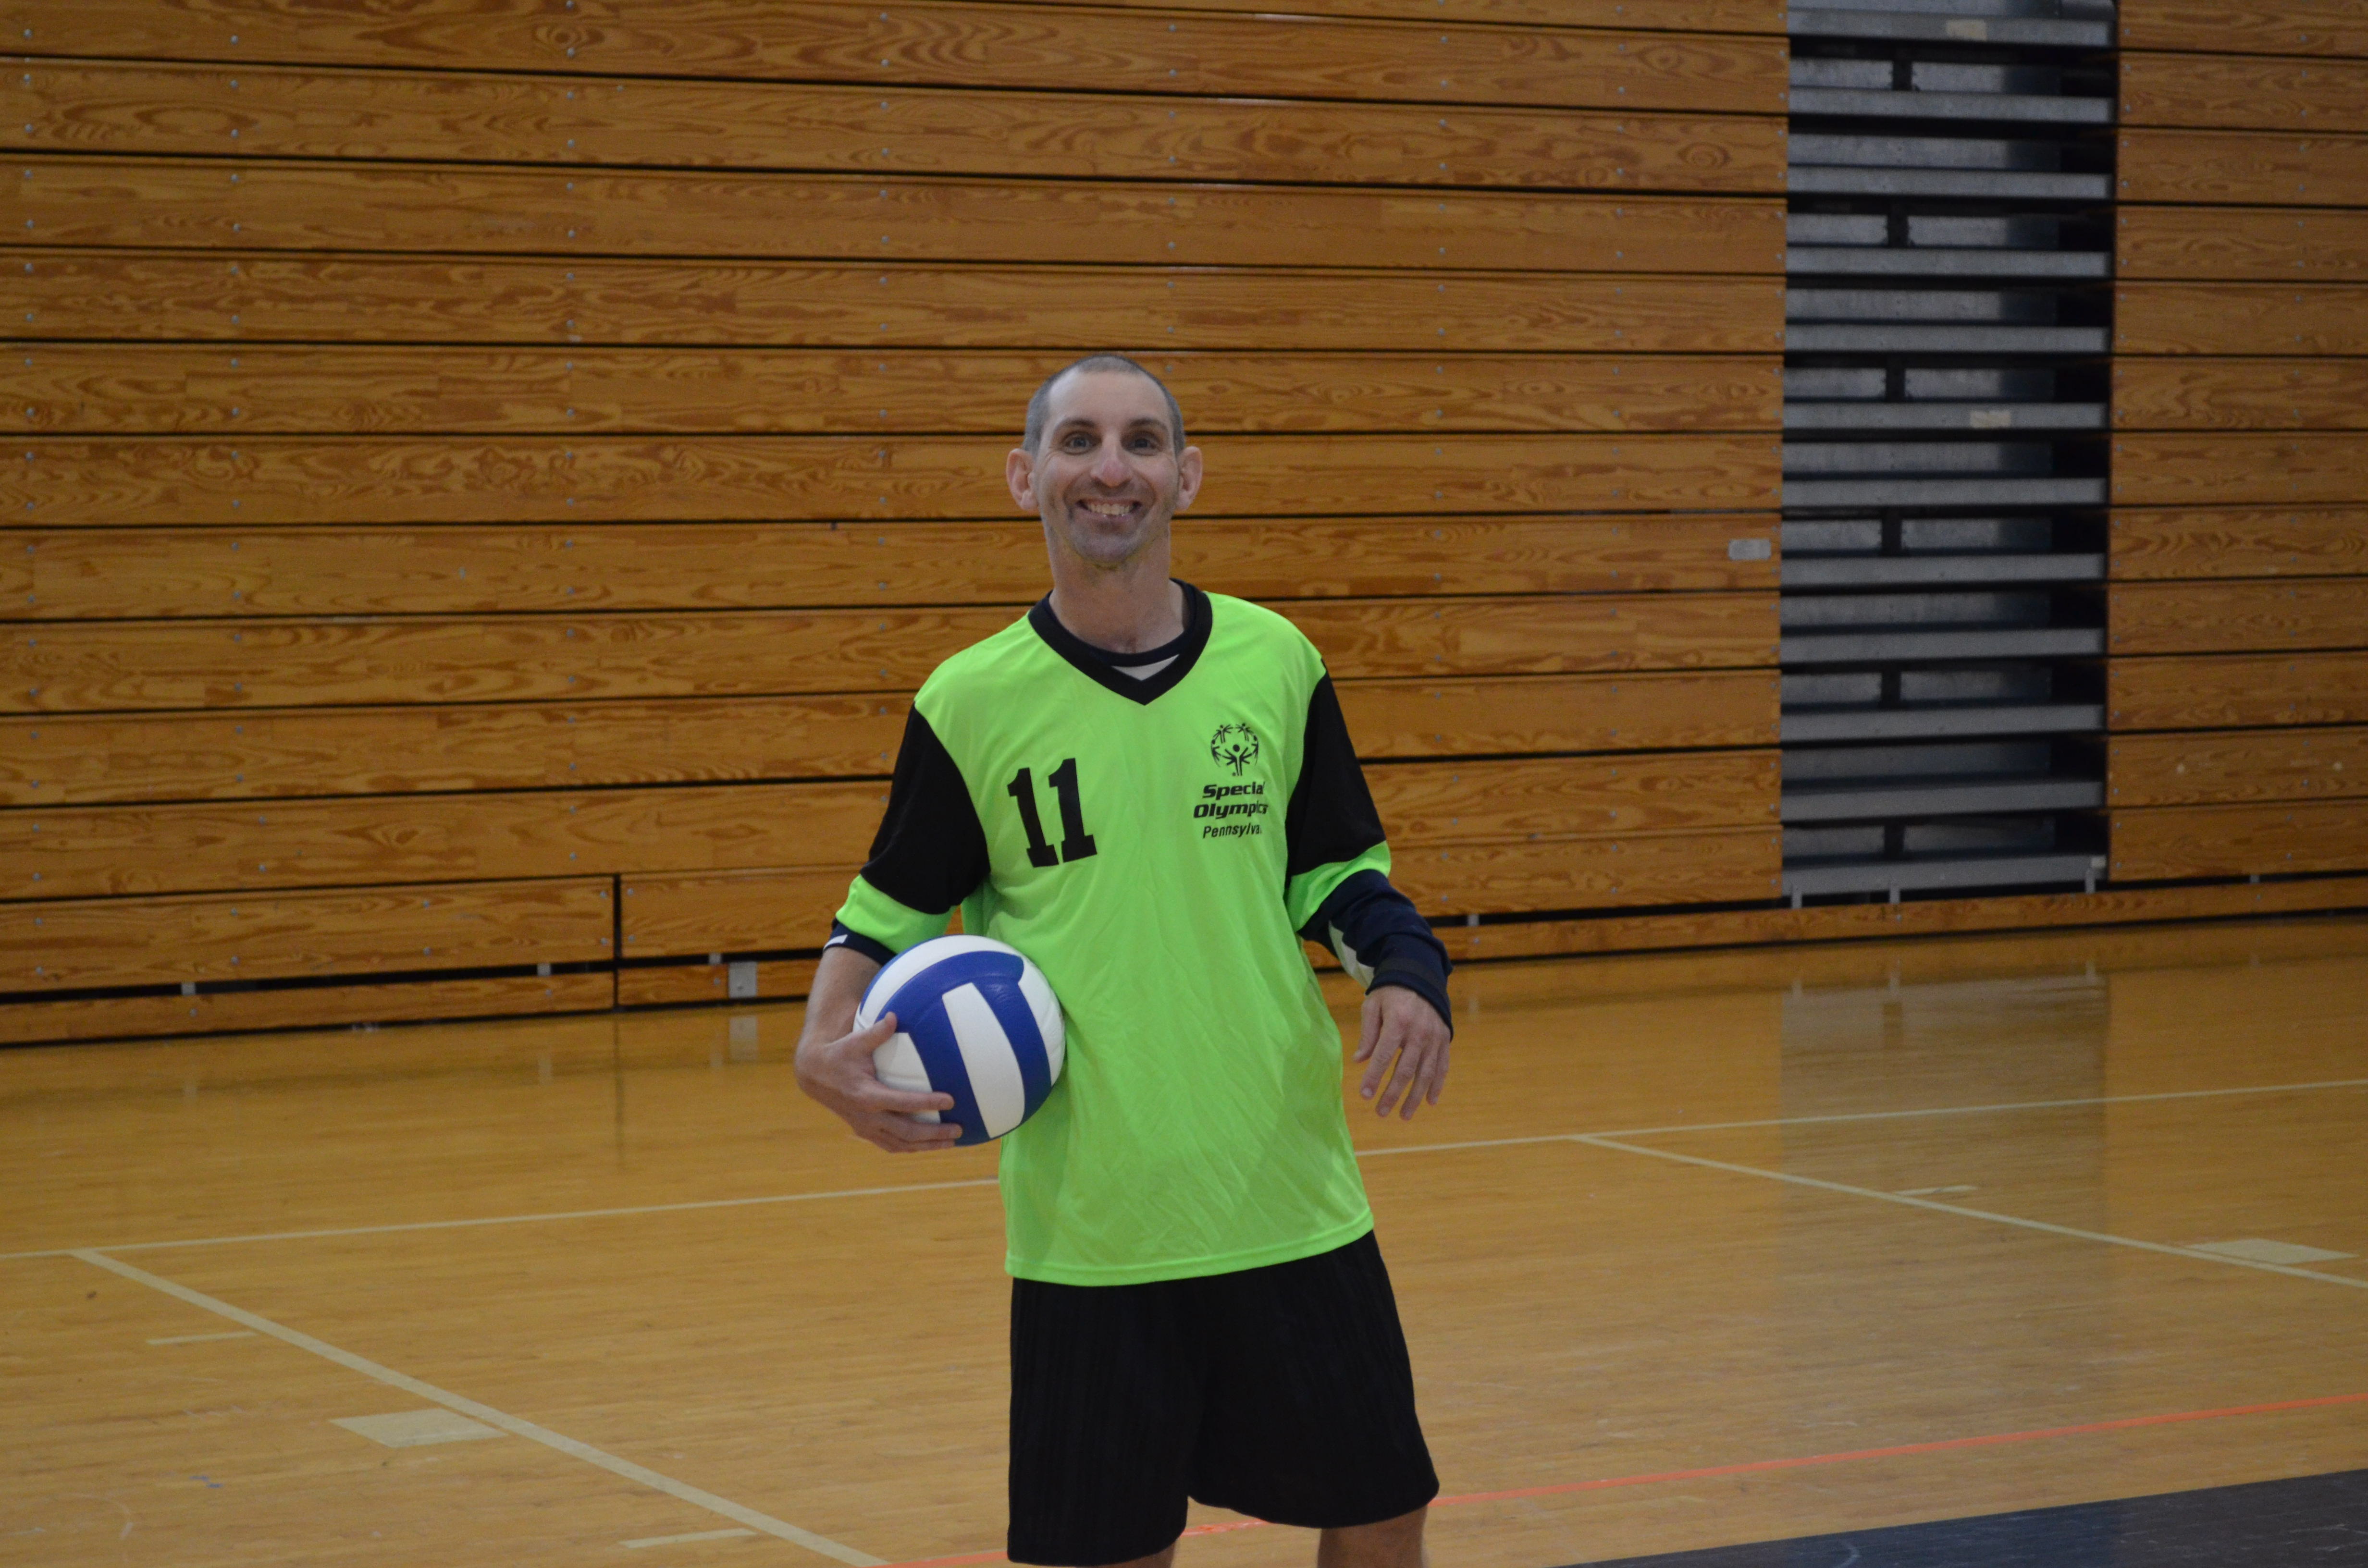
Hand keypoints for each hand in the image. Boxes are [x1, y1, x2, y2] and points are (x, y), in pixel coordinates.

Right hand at [793, 1011, 964, 1151]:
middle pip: (906, 1132)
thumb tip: (894, 1016)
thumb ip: (876, 1032)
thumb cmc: (840, 1055)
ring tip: (951, 1141)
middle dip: (934, 1133)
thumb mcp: (855, 1041)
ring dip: (927, 1145)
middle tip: (959, 1128)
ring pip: (901, 1144)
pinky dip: (911, 1147)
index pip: (902, 1103)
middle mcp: (867, 1116)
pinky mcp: (865, 1132)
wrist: (815, 1076)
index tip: (950, 1100)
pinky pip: (891, 1145)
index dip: (927, 1103)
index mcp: (867, 1095)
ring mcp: (865, 1127)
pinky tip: (929, 1145)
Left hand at [1355, 986, 1450, 1120]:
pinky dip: (1437, 1085)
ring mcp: (1434, 1038)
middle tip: (1381, 1112)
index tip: (1364, 1095)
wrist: (1420, 976)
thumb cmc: (1390, 993)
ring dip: (1415, 1097)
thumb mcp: (1373, 1006)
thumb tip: (1358, 1061)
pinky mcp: (1444, 1040)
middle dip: (1392, 1094)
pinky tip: (1430, 1102)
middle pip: (1405, 1070)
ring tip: (1404, 1115)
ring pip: (1425, 1073)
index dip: (1373, 1077)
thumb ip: (1367, 1034)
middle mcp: (1419, 1032)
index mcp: (1398, 1022)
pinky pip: (1442, 1066)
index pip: (1384, 1055)